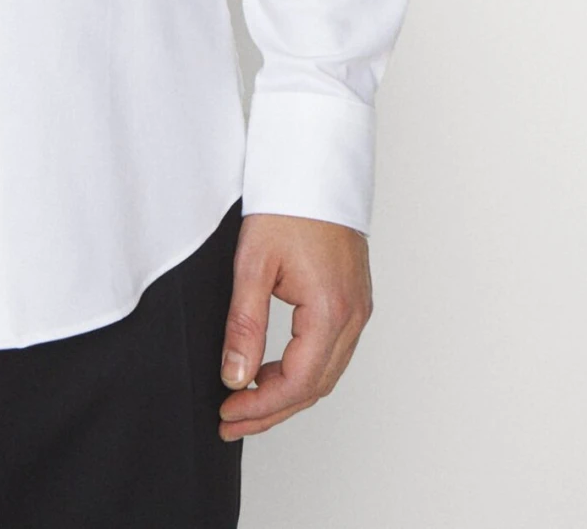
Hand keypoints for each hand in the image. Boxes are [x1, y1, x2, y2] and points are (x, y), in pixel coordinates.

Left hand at [216, 213, 372, 439]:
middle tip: (230, 422)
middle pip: (315, 388)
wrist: (314, 165)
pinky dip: (302, 371)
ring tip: (245, 404)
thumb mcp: (253, 264)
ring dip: (286, 395)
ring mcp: (358, 309)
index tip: (228, 414)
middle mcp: (353, 316)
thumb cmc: (287, 204)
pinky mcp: (353, 301)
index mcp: (331, 310)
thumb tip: (234, 376)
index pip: (298, 383)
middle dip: (271, 411)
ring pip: (325, 374)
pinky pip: (331, 353)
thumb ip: (244, 325)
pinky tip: (272, 372)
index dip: (260, 407)